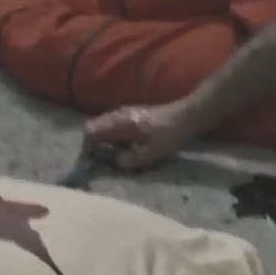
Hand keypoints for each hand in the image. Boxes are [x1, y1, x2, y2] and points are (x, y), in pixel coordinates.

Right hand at [82, 102, 198, 170]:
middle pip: (94, 126)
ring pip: (105, 125)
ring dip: (104, 140)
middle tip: (98, 160)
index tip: (88, 162)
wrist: (189, 115)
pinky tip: (126, 147)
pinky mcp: (134, 114)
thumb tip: (116, 162)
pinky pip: (115, 125)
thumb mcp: (150, 154)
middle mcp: (119, 115)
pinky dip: (114, 137)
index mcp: (120, 124)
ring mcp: (126, 112)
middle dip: (92, 144)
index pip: (91, 132)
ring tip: (113, 156)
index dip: (86, 148)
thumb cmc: (170, 134)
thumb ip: (129, 160)